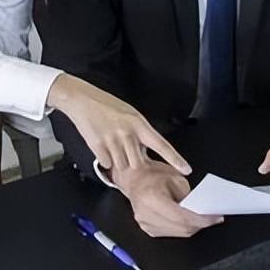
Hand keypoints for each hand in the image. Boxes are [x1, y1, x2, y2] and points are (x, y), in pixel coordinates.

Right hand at [47, 73, 190, 174]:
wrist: (83, 100)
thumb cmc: (107, 106)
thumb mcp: (130, 115)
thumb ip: (140, 133)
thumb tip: (146, 150)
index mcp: (139, 124)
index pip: (162, 145)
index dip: (176, 159)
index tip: (187, 169)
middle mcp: (128, 133)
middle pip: (138, 163)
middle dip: (133, 160)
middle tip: (124, 147)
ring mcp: (113, 140)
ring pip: (122, 166)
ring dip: (118, 160)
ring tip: (112, 143)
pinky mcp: (98, 147)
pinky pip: (107, 164)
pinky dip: (105, 159)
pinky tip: (102, 146)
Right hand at [112, 161, 222, 237]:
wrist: (134, 178)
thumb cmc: (153, 174)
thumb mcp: (175, 177)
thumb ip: (189, 196)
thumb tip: (202, 210)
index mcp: (151, 198)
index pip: (182, 216)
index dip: (201, 219)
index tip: (216, 217)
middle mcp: (145, 213)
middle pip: (181, 228)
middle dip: (200, 224)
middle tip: (214, 218)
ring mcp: (144, 223)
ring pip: (177, 233)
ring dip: (193, 227)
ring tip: (205, 219)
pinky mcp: (147, 228)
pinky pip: (171, 233)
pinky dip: (183, 228)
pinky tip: (191, 221)